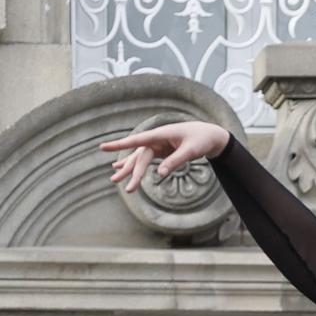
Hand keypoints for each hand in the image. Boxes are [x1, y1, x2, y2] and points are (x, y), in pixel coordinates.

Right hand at [99, 119, 230, 193]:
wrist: (211, 135)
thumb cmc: (202, 140)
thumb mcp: (190, 152)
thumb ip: (175, 162)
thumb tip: (160, 175)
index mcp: (161, 134)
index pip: (137, 140)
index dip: (120, 145)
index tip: (104, 147)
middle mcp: (156, 138)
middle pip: (139, 155)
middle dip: (129, 169)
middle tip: (116, 181)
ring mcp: (158, 144)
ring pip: (140, 158)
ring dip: (129, 169)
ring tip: (114, 179)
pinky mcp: (161, 150)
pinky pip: (145, 159)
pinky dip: (135, 164)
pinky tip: (120, 167)